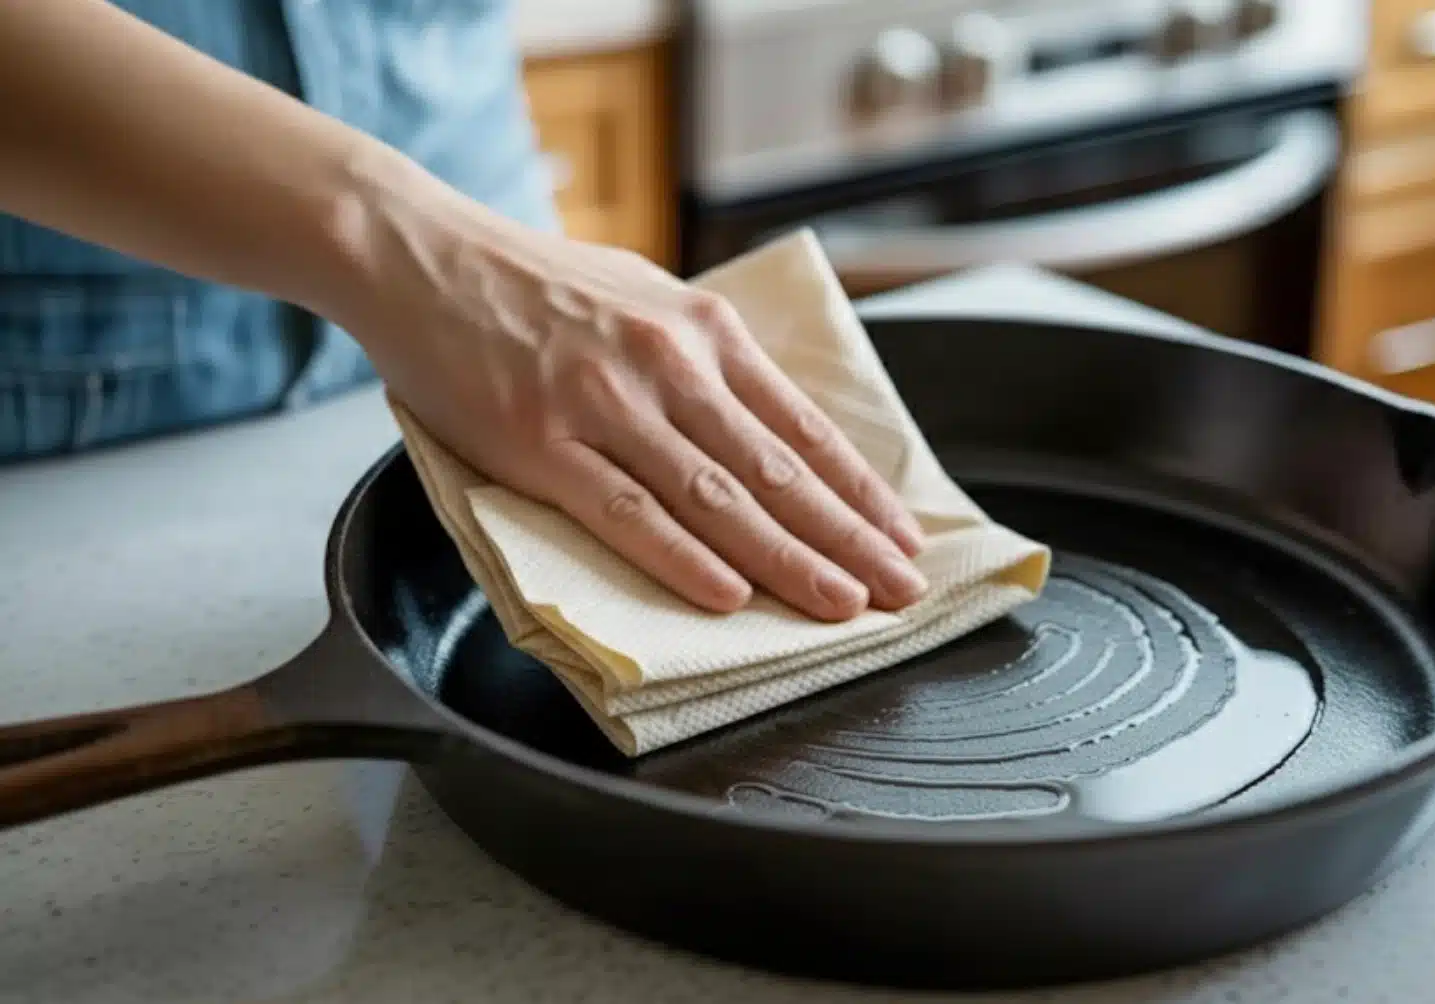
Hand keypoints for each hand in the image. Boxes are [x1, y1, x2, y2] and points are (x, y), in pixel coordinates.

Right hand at [327, 161, 927, 621]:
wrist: (420, 252)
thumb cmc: (534, 280)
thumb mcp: (645, 296)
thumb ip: (704, 357)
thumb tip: (764, 425)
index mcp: (703, 331)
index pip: (803, 427)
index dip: (859, 491)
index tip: (904, 538)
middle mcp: (669, 364)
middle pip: (777, 470)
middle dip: (849, 537)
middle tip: (903, 590)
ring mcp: (605, 402)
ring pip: (717, 497)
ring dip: (788, 559)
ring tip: (842, 605)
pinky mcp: (540, 440)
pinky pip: (625, 511)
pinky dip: (681, 557)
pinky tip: (729, 596)